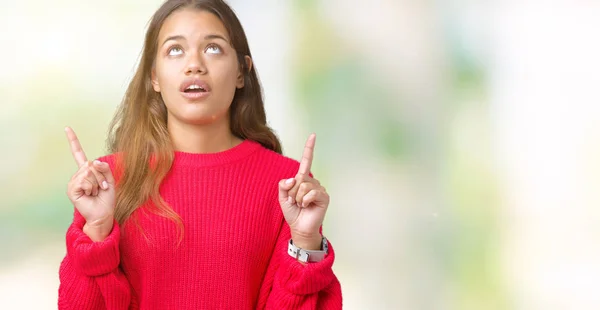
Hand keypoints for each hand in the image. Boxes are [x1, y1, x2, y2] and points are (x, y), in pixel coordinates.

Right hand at [65, 127, 115, 240]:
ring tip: (96, 192)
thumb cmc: (106, 198)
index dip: (73, 141)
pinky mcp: (72, 189)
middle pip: (91, 164)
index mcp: (87, 171)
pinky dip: (91, 188)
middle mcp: (78, 174)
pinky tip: (89, 195)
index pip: (78, 153)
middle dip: (102, 176)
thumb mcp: (110, 180)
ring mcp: (74, 182)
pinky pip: (84, 180)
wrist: (104, 214)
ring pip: (89, 172)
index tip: (67, 128)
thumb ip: (104, 168)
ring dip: (98, 183)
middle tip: (101, 188)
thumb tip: (93, 162)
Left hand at [278, 134, 329, 249]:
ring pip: (304, 185)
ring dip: (298, 197)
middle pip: (299, 178)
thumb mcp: (282, 197)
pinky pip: (311, 192)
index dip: (309, 148)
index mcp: (303, 179)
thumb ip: (283, 185)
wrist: (299, 227)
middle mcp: (313, 182)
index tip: (313, 135)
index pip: (307, 161)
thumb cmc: (292, 212)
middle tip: (294, 201)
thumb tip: (293, 179)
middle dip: (292, 191)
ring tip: (301, 205)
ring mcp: (319, 189)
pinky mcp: (324, 197)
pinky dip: (305, 200)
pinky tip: (307, 206)